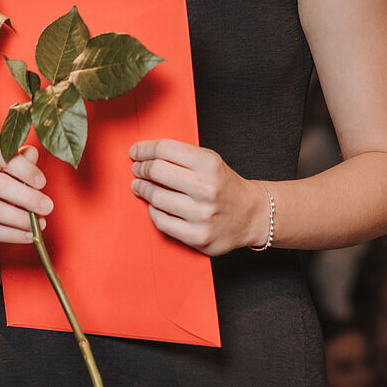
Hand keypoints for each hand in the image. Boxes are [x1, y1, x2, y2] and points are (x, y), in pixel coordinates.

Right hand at [0, 144, 52, 247]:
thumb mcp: (1, 172)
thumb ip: (19, 162)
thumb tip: (33, 153)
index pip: (2, 156)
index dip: (25, 169)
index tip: (42, 183)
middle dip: (27, 197)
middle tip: (47, 207)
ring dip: (21, 219)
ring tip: (40, 225)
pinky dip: (12, 235)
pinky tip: (27, 236)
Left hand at [129, 138, 267, 255]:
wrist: (251, 214)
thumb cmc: (224, 185)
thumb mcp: (210, 161)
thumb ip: (181, 156)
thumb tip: (144, 154)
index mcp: (209, 164)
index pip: (165, 149)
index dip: (144, 150)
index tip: (135, 152)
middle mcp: (206, 188)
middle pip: (156, 171)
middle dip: (141, 169)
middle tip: (137, 169)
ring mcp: (202, 214)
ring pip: (155, 197)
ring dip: (142, 189)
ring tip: (140, 186)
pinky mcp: (198, 236)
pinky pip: (161, 221)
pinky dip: (153, 211)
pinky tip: (154, 205)